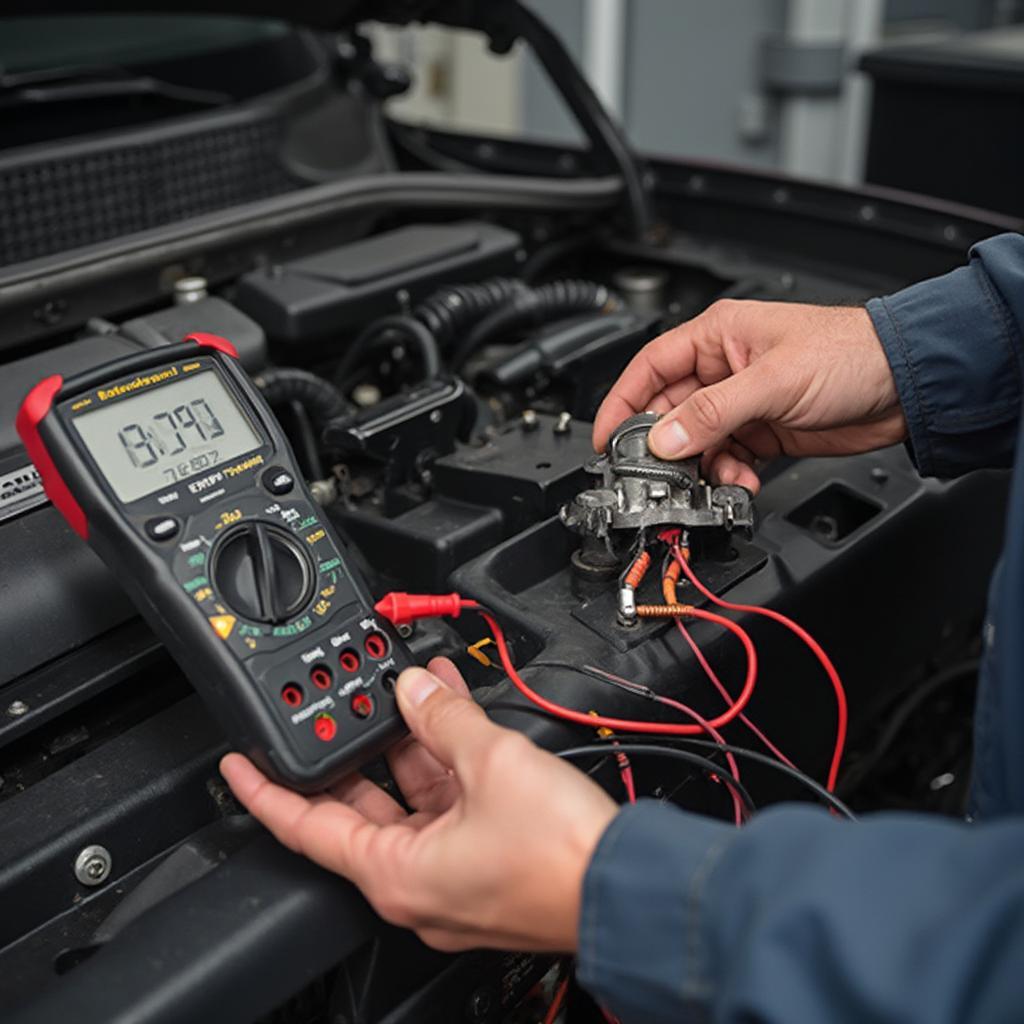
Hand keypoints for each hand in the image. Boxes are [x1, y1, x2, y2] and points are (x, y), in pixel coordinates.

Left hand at [220, 658, 616, 952]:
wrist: (628, 886)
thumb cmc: (560, 855)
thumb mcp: (490, 762)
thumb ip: (442, 717)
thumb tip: (417, 688)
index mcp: (395, 873)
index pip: (306, 828)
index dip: (266, 791)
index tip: (238, 766)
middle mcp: (417, 881)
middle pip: (364, 805)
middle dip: (359, 746)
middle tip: (342, 707)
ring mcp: (454, 873)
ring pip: (416, 798)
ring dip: (416, 740)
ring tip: (414, 686)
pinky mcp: (488, 862)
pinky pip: (453, 804)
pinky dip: (451, 759)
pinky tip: (457, 712)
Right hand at [593, 299, 906, 491]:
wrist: (907, 385)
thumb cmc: (851, 353)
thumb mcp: (772, 382)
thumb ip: (713, 412)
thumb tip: (665, 439)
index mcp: (717, 336)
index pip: (649, 367)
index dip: (622, 402)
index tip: (605, 438)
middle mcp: (724, 368)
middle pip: (670, 412)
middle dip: (665, 445)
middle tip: (658, 473)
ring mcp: (743, 402)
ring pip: (697, 441)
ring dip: (701, 466)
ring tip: (715, 477)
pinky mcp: (763, 431)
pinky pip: (727, 458)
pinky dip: (728, 474)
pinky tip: (741, 479)